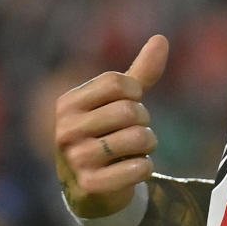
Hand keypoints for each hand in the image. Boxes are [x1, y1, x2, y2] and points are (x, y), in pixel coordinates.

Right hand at [55, 35, 169, 217]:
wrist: (91, 187)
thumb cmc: (107, 133)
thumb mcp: (119, 102)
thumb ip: (140, 73)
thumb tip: (161, 38)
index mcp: (68, 103)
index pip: (116, 82)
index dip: (135, 91)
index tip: (131, 103)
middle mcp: (65, 130)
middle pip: (128, 110)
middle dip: (144, 120)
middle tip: (135, 131)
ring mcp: (75, 159)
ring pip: (136, 138)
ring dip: (148, 144)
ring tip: (136, 150)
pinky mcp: (90, 185)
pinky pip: (138, 169)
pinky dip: (146, 168)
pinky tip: (134, 169)